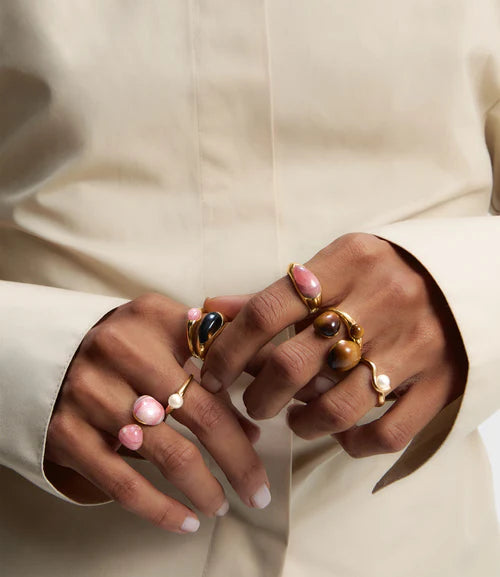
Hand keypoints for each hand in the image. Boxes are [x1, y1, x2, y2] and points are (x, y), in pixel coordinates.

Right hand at [44, 293, 269, 533]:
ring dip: (203, 488)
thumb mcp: (161, 328)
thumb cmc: (121, 344)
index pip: (217, 365)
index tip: (267, 439)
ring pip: (167, 453)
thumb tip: (250, 427)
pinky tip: (185, 522)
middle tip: (259, 490)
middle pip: (200, 414)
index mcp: (153, 320)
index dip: (247, 404)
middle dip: (238, 460)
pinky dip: (160, 509)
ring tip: (221, 505)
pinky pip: (123, 483)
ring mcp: (92, 394)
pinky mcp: (68, 433)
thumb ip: (209, 361)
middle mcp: (121, 352)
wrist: (45, 353)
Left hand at [200, 233, 467, 456]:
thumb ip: (271, 294)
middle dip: (259, 395)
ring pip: (337, 406)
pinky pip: (388, 432)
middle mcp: (381, 300)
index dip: (228, 349)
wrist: (464, 278)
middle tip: (254, 401)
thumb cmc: (382, 273)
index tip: (211, 374)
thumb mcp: (331, 266)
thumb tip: (209, 311)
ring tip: (294, 419)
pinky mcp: (440, 381)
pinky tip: (341, 433)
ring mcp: (413, 344)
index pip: (267, 311)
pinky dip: (354, 442)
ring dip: (302, 423)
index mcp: (348, 262)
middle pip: (293, 364)